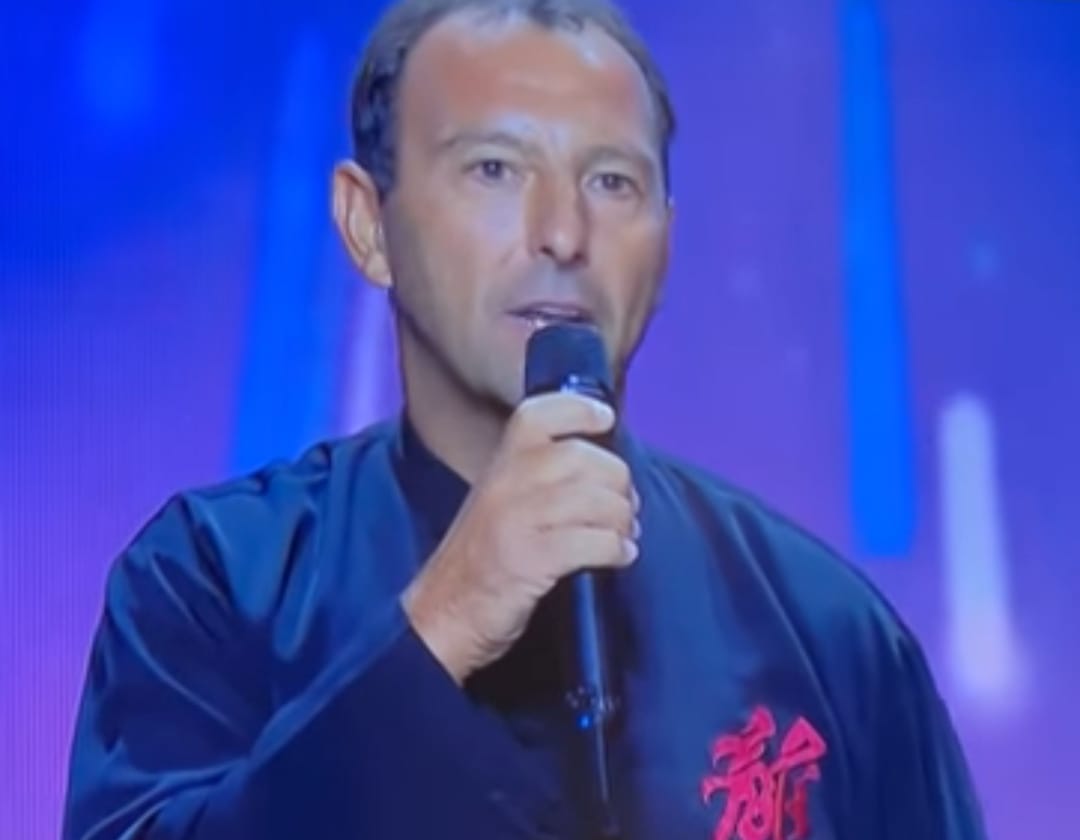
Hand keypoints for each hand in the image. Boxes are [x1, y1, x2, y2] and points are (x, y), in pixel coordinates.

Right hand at [401, 392, 639, 684]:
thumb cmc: (481, 560)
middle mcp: (506, 483)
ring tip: (625, 535)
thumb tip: (603, 468)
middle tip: (626, 506)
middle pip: (583, 458)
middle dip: (618, 482)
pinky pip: (593, 542)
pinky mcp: (529, 560)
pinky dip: (617, 549)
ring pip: (595, 499)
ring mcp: (516, 521)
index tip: (606, 421)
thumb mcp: (500, 502)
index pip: (539, 414)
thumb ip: (538, 477)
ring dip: (622, 519)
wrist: (442, 616)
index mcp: (499, 464)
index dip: (579, 409)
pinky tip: (619, 557)